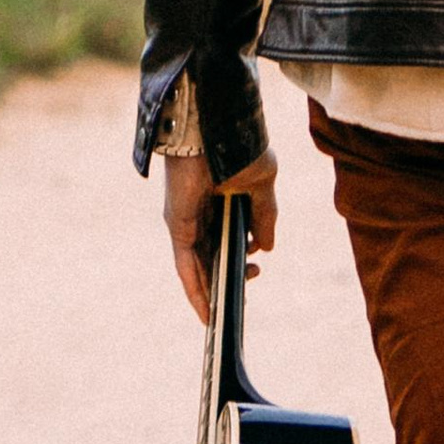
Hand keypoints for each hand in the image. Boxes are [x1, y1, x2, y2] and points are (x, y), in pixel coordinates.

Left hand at [161, 147, 279, 324]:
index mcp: (219, 201)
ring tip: (223, 318)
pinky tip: (205, 313)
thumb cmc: (239, 146)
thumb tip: (266, 248)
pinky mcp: (178, 225)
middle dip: (228, 280)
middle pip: (210, 258)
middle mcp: (199, 214)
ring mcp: (186, 221)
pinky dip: (194, 290)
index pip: (225, 240)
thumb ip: (264, 218)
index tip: (255, 270)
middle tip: (244, 294)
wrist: (216, 125)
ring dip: (211, 294)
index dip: (238, 260)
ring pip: (197, 267)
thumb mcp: (261, 187)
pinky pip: (185, 266)